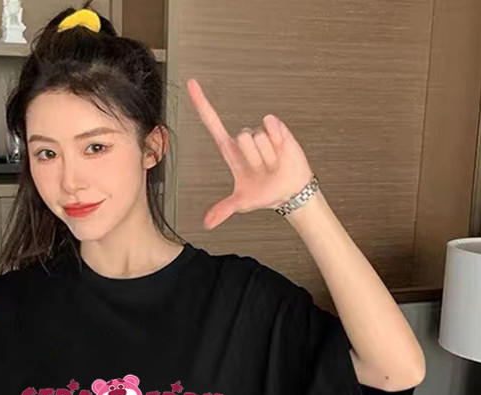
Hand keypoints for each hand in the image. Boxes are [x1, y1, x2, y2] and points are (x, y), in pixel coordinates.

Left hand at [186, 78, 314, 229]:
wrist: (289, 192)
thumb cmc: (263, 193)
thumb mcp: (241, 203)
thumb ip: (223, 210)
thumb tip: (207, 224)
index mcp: (231, 151)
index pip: (212, 123)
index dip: (202, 104)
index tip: (191, 83)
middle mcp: (244, 139)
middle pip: (242, 136)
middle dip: (254, 157)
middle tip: (261, 169)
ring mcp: (261, 133)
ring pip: (258, 136)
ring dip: (268, 155)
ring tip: (272, 163)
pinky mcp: (278, 129)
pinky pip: (272, 125)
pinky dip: (277, 141)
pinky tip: (281, 150)